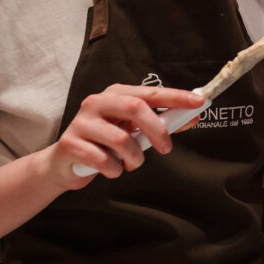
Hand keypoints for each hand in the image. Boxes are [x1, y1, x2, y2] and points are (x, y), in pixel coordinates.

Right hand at [47, 84, 203, 186]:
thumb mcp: (133, 130)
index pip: (150, 93)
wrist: (64, 164)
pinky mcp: (70, 144)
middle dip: (157, 130)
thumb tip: (194, 117)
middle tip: (166, 149)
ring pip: (121, 139)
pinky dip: (115, 170)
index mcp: (116, 94)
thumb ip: (161, 123)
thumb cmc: (105, 143)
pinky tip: (112, 169)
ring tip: (131, 163)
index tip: (199, 101)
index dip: (176, 96)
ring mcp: (82, 121)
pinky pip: (103, 160)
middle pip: (135, 108)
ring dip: (134, 157)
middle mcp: (97, 102)